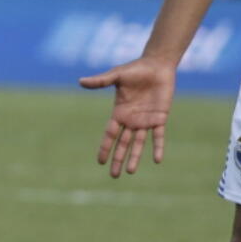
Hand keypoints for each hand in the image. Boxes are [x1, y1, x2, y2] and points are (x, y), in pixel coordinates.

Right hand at [79, 58, 175, 177]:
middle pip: (123, 144)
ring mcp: (145, 120)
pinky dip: (157, 147)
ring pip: (139, 143)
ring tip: (130, 172)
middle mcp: (131, 120)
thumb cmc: (136, 69)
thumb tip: (80, 81)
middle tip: (113, 176)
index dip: (105, 147)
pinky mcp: (159, 118)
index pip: (110, 134)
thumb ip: (100, 81)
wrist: (157, 66)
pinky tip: (157, 160)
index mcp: (119, 112)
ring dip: (135, 157)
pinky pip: (158, 136)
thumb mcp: (117, 76)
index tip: (100, 162)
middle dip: (118, 159)